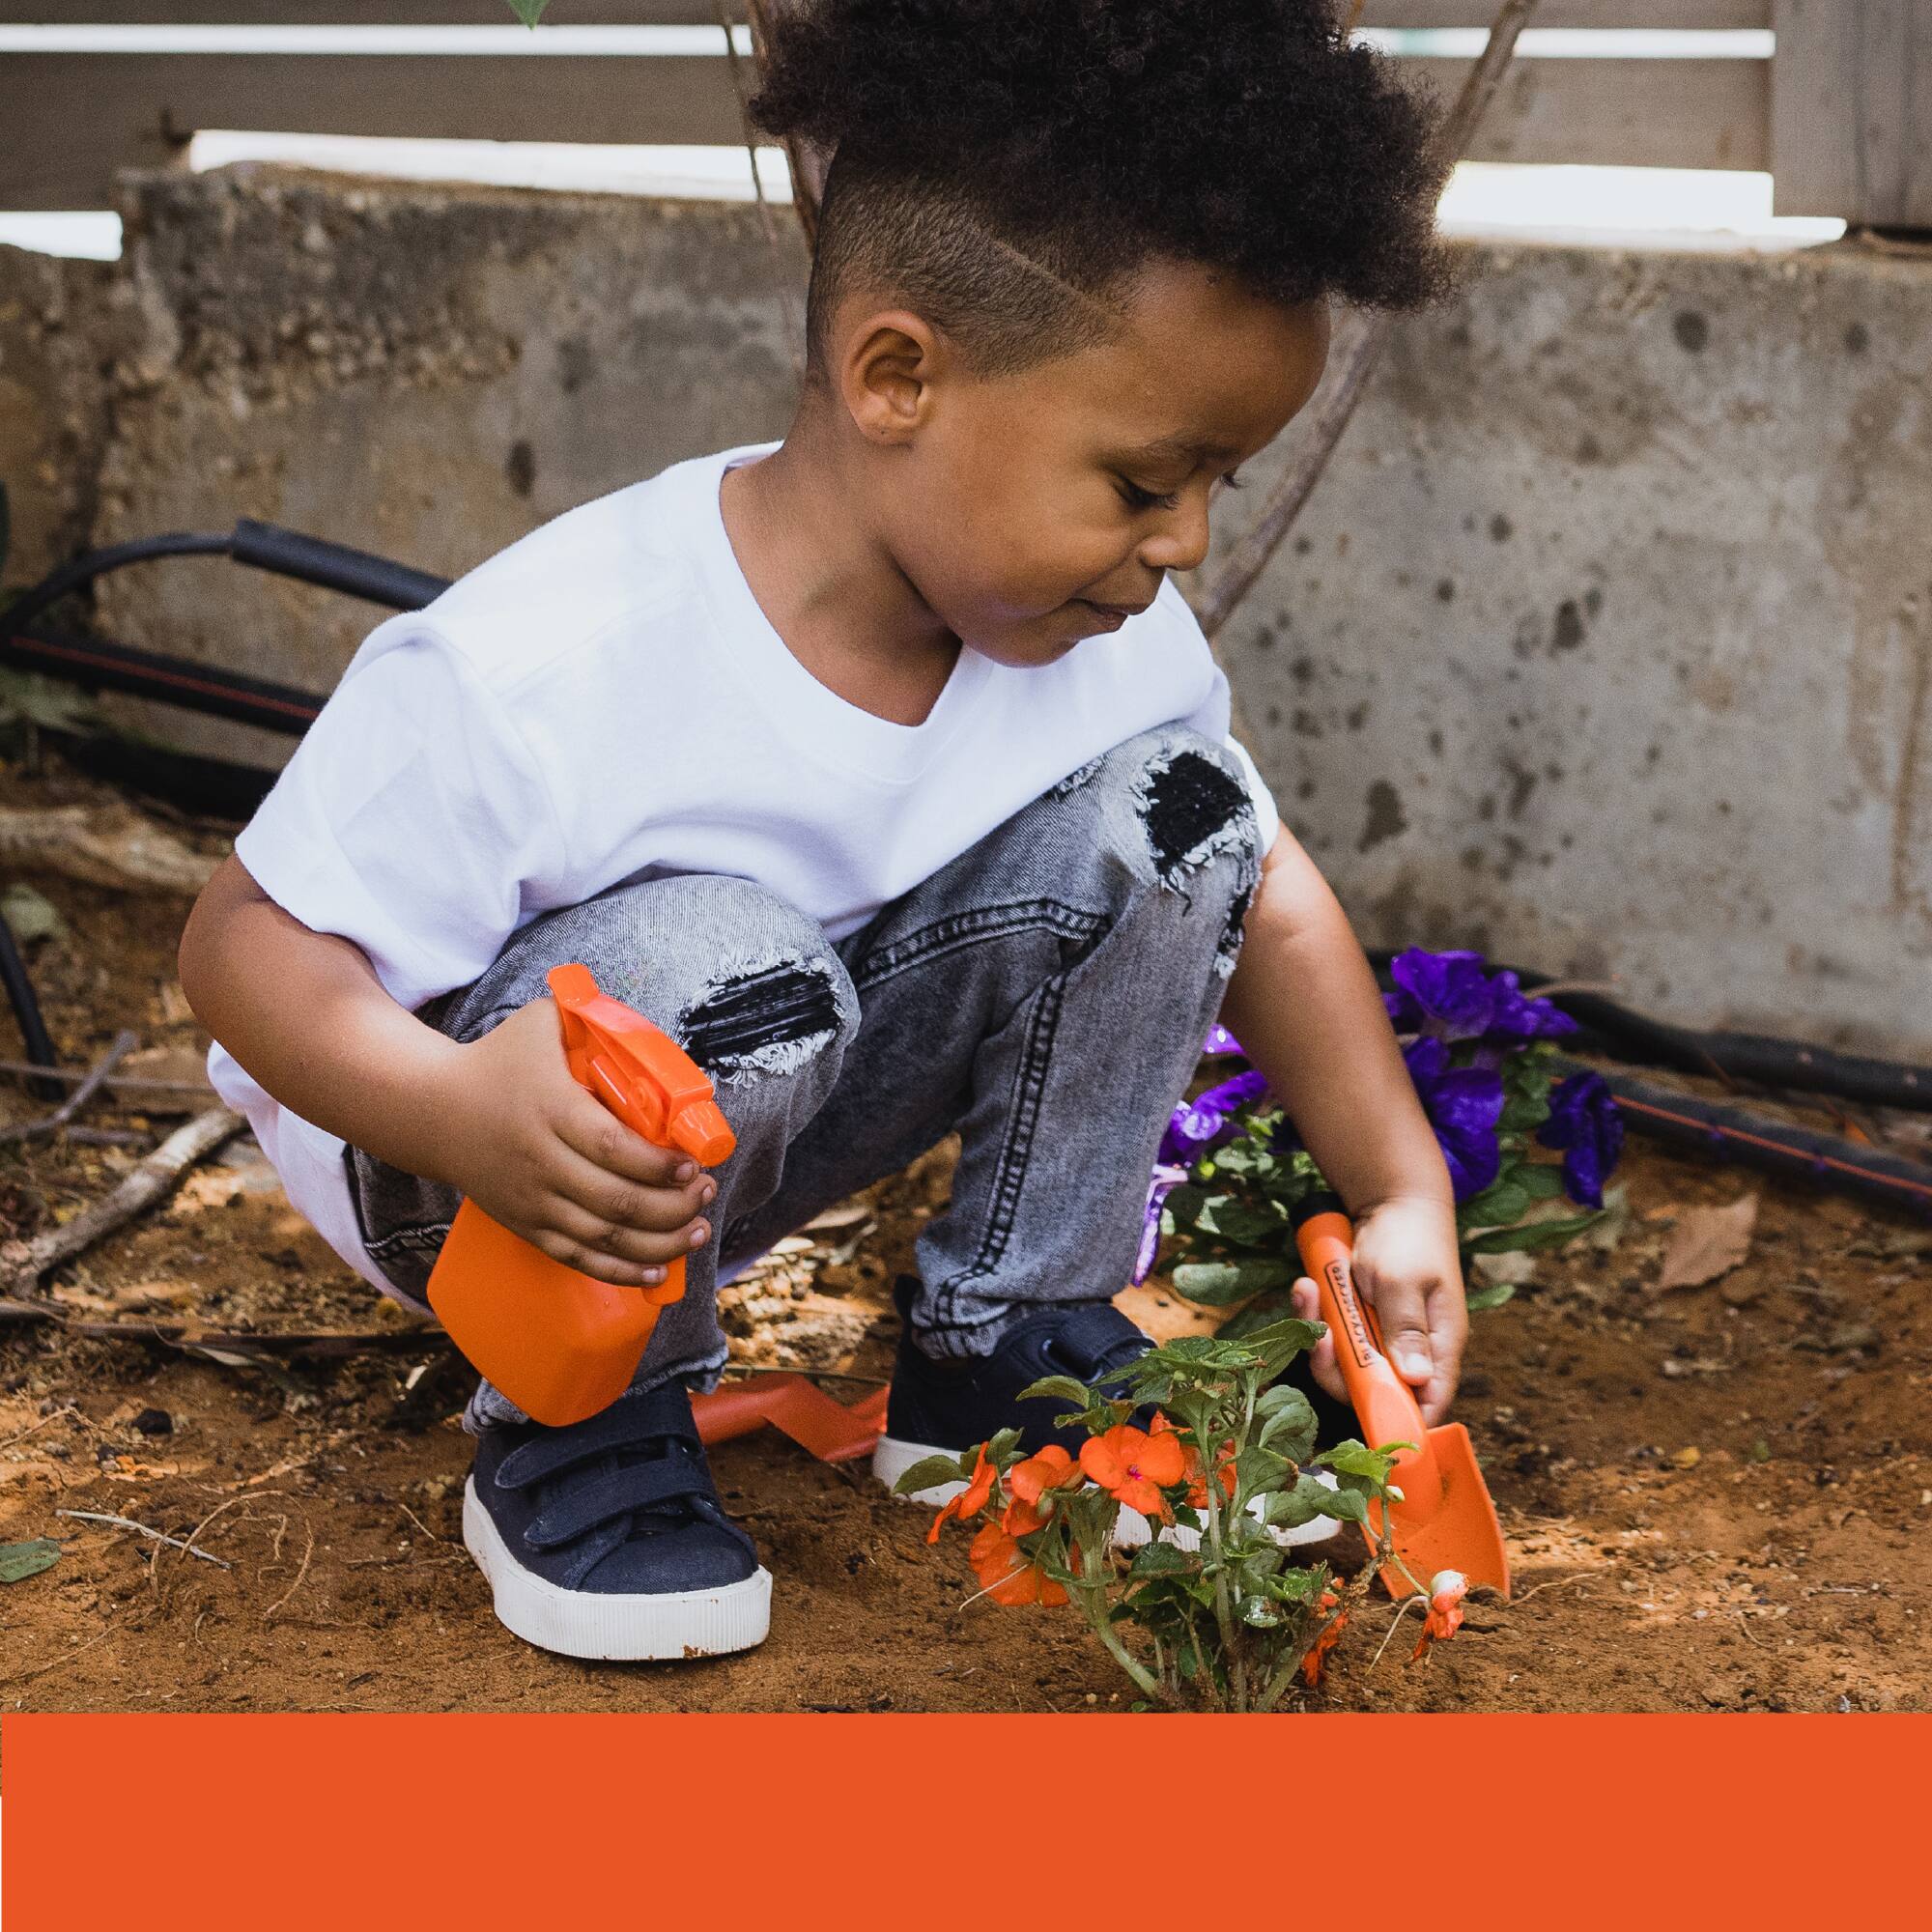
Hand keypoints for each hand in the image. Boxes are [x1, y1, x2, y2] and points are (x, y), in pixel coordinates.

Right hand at [432, 996, 718, 1287]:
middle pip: (616, 1201)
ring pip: (602, 1237)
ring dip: (659, 1242)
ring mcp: (531, 1200)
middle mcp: (540, 1162)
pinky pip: (576, 1258)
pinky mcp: (525, 1225)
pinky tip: (657, 1272)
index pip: (612, 1148)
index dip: (658, 1165)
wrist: (433, 1110)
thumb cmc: (500, 1060)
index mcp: (551, 1110)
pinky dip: (618, 1271)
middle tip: (707, 1193)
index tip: (692, 1165)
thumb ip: (591, 1017)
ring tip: (698, 1229)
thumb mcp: (542, 1022)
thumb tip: (648, 1029)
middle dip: (673, 1205)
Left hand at [1290, 1194, 1466, 1425]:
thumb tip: (1417, 1380)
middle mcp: (1412, 1350)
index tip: (1362, 1416)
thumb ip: (1407, 1329)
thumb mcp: (1403, 1280)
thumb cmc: (1408, 1237)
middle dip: (1338, 1368)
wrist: (1392, 1199)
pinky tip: (1307, 1285)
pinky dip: (1316, 1314)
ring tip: (1308, 1290)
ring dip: (1320, 1333)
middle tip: (1319, 1332)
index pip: (1428, 1404)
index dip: (1398, 1421)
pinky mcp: (1360, 1322)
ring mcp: (1384, 1337)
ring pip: (1346, 1363)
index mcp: (1439, 1347)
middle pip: (1373, 1390)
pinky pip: (1334, 1335)